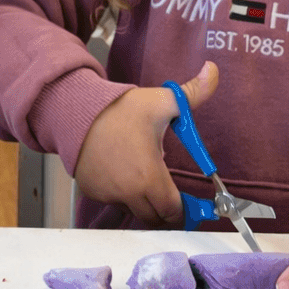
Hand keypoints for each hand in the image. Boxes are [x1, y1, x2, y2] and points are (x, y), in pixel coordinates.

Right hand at [73, 61, 218, 225]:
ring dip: (142, 200)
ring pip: (133, 209)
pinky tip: (121, 171)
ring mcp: (107, 194)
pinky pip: (113, 200)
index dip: (185, 210)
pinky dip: (121, 193)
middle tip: (170, 193)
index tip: (190, 203)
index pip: (173, 212)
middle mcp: (128, 193)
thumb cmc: (119, 109)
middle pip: (155, 218)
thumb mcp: (161, 100)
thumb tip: (214, 71)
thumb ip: (194, 92)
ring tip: (142, 174)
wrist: (74, 109)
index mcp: (149, 178)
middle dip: (166, 209)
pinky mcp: (92, 191)